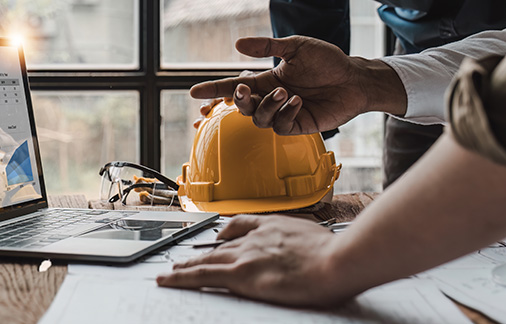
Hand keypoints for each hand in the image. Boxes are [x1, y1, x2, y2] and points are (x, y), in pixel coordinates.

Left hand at [156, 215, 350, 307]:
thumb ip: (302, 240)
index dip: (226, 233)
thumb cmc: (335, 254)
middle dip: (200, 253)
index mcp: (272, 226)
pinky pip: (201, 275)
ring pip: (206, 259)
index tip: (218, 237)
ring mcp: (245, 255)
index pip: (241, 226)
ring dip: (185, 265)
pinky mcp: (240, 275)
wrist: (337, 260)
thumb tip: (305, 248)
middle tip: (184, 260)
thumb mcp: (317, 236)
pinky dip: (180, 276)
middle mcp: (254, 238)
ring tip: (171, 271)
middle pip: (219, 246)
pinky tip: (168, 279)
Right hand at [189, 36, 405, 134]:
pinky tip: (296, 102)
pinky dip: (284, 113)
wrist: (354, 79)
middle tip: (244, 90)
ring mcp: (284, 113)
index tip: (193, 91)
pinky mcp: (298, 125)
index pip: (234, 86)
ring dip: (266, 106)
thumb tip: (237, 45)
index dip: (214, 89)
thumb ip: (267, 47)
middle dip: (238, 100)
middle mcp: (271, 98)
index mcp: (267, 80)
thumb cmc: (328, 61)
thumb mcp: (296, 47)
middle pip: (242, 106)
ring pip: (259, 119)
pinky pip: (281, 126)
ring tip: (284, 92)